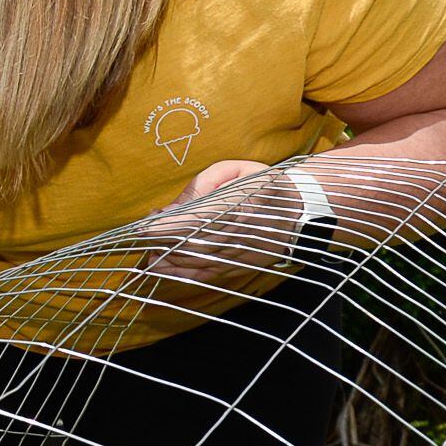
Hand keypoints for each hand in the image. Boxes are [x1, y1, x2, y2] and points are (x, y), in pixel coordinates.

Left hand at [138, 159, 305, 290]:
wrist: (301, 212)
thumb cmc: (265, 185)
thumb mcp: (236, 170)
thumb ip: (201, 185)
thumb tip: (170, 208)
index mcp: (239, 204)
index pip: (194, 221)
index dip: (166, 227)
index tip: (144, 226)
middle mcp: (238, 233)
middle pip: (189, 244)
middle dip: (161, 241)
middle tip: (145, 232)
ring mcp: (238, 254)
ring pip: (193, 262)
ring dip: (166, 258)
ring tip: (150, 246)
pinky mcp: (237, 269)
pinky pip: (203, 275)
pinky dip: (179, 272)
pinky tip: (162, 265)